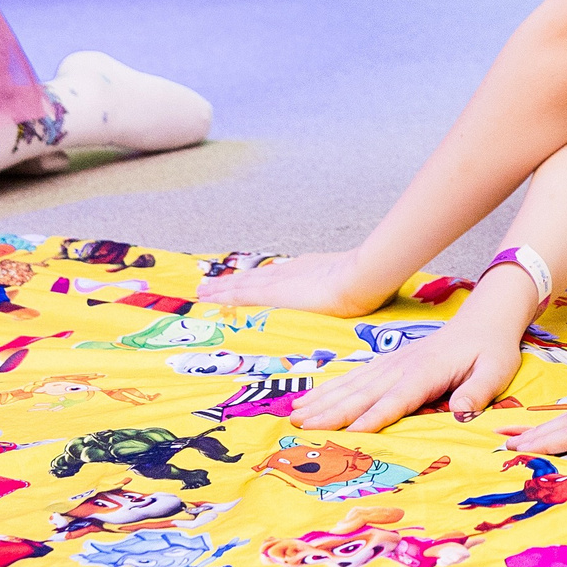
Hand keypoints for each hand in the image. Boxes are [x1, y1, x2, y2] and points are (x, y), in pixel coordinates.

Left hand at [196, 248, 396, 315]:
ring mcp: (279, 281)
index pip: (275, 276)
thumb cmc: (364, 284)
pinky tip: (210, 297)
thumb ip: (350, 287)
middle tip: (210, 286)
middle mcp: (289, 272)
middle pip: (253, 277)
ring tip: (203, 290)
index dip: (257, 280)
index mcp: (307, 270)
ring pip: (241, 284)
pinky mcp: (272, 292)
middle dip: (231, 283)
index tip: (243, 282)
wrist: (361, 278)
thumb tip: (364, 290)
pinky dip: (224, 295)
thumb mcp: (353, 284)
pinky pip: (241, 293)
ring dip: (221, 288)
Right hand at [289, 314, 520, 434]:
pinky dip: (332, 388)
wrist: (485, 319)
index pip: (396, 399)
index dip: (373, 417)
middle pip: (363, 393)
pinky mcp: (389, 362)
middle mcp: (403, 366)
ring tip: (295, 416)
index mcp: (427, 372)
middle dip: (332, 412)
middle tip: (301, 430)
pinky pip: (356, 376)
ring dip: (323, 400)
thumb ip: (478, 392)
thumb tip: (461, 412)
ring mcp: (393, 362)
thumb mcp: (496, 371)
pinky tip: (312, 398)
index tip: (348, 434)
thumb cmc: (492, 350)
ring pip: (353, 384)